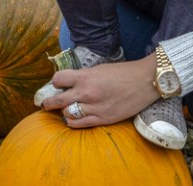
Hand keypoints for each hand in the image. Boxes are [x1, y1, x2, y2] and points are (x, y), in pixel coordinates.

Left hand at [39, 55, 159, 128]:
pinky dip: (72, 121)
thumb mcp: (100, 68)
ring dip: (65, 111)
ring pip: (67, 114)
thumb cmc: (124, 72)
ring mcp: (94, 107)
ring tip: (67, 109)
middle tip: (47, 103)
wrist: (146, 81)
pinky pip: (78, 124)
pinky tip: (75, 117)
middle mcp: (87, 93)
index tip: (57, 85)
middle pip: (57, 101)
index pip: (58, 79)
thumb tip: (70, 84)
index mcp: (86, 76)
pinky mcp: (102, 119)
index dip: (56, 82)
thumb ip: (84, 77)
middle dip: (49, 102)